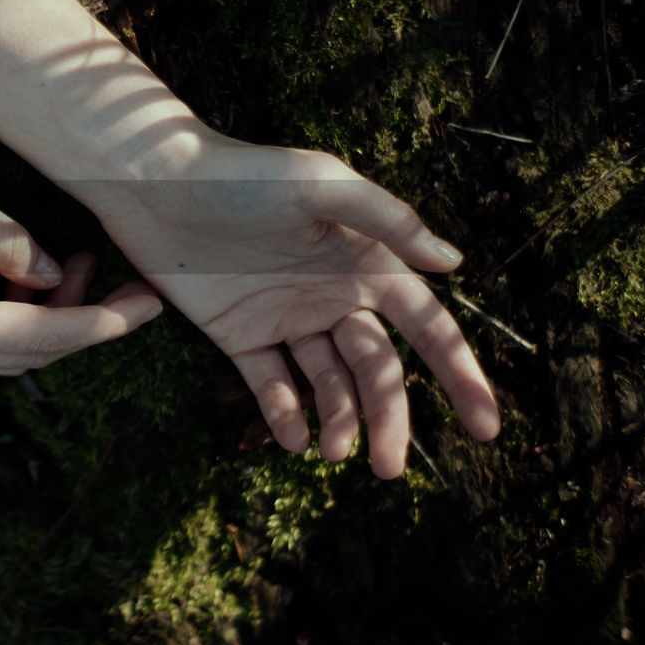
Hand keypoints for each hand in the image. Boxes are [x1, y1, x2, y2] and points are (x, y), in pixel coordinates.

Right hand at [0, 154, 163, 375]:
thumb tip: (54, 270)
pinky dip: (10, 318)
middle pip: (28, 357)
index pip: (42, 338)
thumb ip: (2, 236)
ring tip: (74, 261)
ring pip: (2, 355)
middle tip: (119, 275)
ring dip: (46, 318)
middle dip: (82, 320)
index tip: (151, 304)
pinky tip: (22, 273)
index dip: (104, 322)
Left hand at [94, 133, 499, 477]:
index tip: (487, 427)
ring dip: (339, 422)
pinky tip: (294, 439)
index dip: (459, 376)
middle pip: (377, 370)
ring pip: (328, 384)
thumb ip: (387, 221)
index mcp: (364, 263)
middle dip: (390, 419)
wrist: (157, 184)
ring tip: (333, 452)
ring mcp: (285, 318)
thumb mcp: (321, 185)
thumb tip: (453, 262)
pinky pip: (270, 384)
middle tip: (390, 471)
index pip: (426, 328)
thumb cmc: (243, 173)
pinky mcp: (238, 334)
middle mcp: (331, 295)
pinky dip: (284, 414)